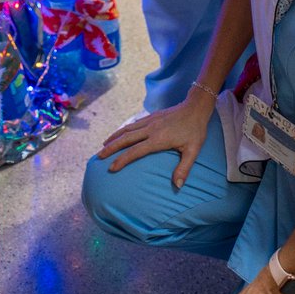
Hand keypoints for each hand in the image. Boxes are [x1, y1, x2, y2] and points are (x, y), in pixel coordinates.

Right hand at [97, 89, 214, 186]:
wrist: (195, 107)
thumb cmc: (195, 131)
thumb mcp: (193, 151)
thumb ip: (184, 168)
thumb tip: (177, 186)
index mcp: (158, 139)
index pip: (136, 151)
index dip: (122, 159)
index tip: (111, 167)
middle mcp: (150, 129)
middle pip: (126, 138)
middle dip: (111, 148)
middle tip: (99, 156)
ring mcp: (149, 121)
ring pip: (127, 129)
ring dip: (114, 137)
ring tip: (103, 145)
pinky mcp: (151, 117)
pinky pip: (133, 124)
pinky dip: (123, 130)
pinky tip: (119, 134)